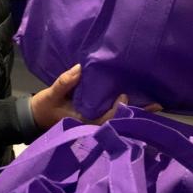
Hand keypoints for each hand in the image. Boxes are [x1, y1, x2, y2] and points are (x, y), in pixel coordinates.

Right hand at [29, 64, 161, 129]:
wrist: (35, 118)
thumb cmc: (44, 108)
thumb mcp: (51, 95)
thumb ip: (65, 83)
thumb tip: (81, 68)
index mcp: (85, 121)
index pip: (107, 117)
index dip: (118, 108)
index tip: (124, 95)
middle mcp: (93, 124)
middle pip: (119, 120)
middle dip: (137, 113)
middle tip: (157, 105)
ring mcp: (94, 123)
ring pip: (118, 119)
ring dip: (135, 112)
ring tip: (155, 106)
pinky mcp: (93, 118)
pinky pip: (112, 115)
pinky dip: (125, 110)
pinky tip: (137, 103)